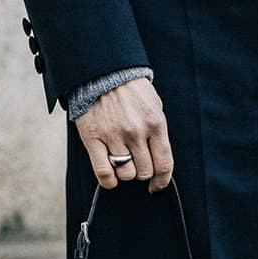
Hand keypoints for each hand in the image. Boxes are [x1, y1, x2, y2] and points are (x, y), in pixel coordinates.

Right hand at [73, 76, 173, 193]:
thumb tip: (159, 161)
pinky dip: (109, 181)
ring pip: (126, 174)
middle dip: (143, 173)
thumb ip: (158, 133)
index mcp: (155, 124)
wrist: (102, 72)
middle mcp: (136, 132)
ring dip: (126, 174)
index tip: (157, 186)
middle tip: (137, 164)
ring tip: (123, 162)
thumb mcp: (154, 106)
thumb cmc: (131, 90)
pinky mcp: (93, 138)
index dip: (162, 181)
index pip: (164, 164)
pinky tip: (111, 179)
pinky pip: (103, 172)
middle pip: (144, 172)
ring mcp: (114, 136)